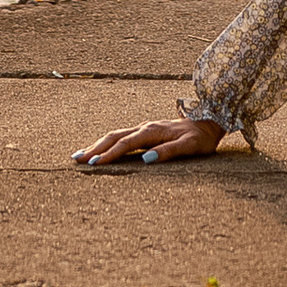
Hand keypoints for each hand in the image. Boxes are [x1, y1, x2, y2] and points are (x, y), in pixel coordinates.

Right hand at [73, 113, 226, 169]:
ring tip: (80, 155)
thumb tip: (145, 160)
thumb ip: (168, 152)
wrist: (210, 121)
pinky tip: (101, 150)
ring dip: (97, 145)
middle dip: (95, 148)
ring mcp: (145, 128)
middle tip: (76, 160)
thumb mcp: (189, 147)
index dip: (109, 154)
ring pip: (116, 135)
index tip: (94, 165)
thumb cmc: (201, 138)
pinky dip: (107, 143)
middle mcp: (145, 127)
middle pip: (114, 136)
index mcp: (153, 131)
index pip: (126, 143)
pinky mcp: (146, 131)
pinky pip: (122, 136)